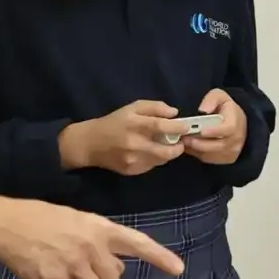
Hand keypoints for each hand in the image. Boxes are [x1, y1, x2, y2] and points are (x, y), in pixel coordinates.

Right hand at [0, 199, 183, 278]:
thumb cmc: (43, 221)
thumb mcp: (78, 224)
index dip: (159, 257)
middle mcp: (92, 246)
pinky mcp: (55, 278)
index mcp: (100, 229)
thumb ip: (100, 245)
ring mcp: (73, 262)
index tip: (178, 269)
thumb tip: (118, 269)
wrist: (8, 224)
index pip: (137, 243)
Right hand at [59, 101, 189, 175]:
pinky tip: (148, 152)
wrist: (90, 144)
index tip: (187, 127)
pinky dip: (155, 159)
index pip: (160, 126)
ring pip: (161, 160)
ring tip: (163, 144)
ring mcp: (133, 160)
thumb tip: (174, 113)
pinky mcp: (131, 171)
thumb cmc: (114, 122)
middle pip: (165, 151)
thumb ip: (154, 107)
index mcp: (134, 125)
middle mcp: (134, 144)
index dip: (177, 127)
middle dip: (178, 147)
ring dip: (167, 153)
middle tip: (180, 141)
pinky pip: (151, 166)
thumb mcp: (132, 108)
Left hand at [183, 88, 246, 165]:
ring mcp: (232, 151)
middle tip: (184, 138)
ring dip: (197, 149)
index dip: (214, 131)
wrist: (238, 123)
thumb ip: (211, 100)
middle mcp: (236, 139)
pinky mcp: (226, 159)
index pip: (228, 129)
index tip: (200, 130)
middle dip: (200, 143)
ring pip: (212, 154)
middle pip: (218, 145)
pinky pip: (210, 159)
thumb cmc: (226, 109)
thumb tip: (203, 110)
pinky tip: (191, 146)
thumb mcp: (220, 97)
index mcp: (236, 122)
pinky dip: (198, 154)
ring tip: (185, 141)